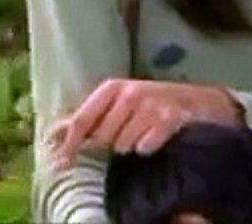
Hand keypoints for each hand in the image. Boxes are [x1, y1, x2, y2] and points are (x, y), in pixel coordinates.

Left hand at [47, 78, 241, 167]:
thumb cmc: (153, 103)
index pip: (82, 120)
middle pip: (103, 138)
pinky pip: (145, 147)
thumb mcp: (120, 103)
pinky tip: (157, 137)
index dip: (69, 144)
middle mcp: (131, 93)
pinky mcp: (170, 118)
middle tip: (128, 132)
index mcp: (113, 88)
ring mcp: (151, 105)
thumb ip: (89, 118)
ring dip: (132, 145)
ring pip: (124, 145)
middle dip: (112, 143)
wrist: (200, 101)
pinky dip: (149, 147)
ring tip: (144, 133)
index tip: (61, 164)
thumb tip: (51, 134)